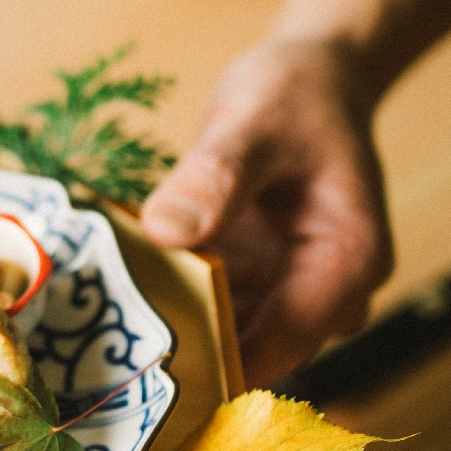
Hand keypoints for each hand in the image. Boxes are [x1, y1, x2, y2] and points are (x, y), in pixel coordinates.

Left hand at [139, 41, 393, 387]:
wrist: (316, 76)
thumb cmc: (295, 94)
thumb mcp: (254, 123)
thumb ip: (215, 177)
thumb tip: (167, 230)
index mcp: (348, 262)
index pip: (281, 344)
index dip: (216, 369)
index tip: (142, 375)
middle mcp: (330, 291)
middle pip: (254, 351)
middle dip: (186, 353)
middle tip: (105, 348)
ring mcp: (295, 289)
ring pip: (230, 335)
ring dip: (175, 328)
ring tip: (103, 322)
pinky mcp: (263, 280)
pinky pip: (216, 306)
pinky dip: (175, 299)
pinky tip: (122, 289)